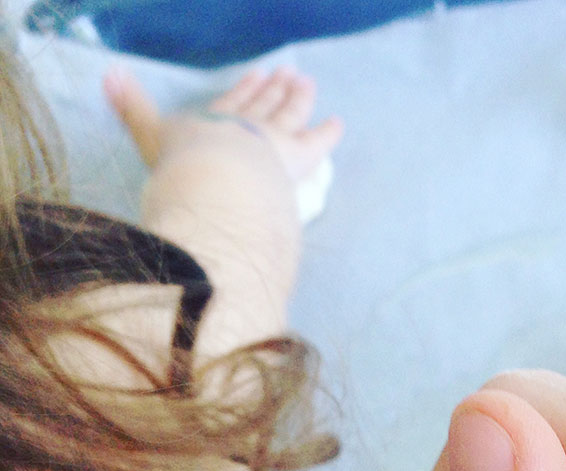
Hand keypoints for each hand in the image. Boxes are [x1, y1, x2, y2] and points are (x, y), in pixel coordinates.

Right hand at [103, 66, 342, 181]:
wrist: (215, 183)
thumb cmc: (180, 168)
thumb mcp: (149, 136)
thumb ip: (131, 108)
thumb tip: (107, 73)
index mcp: (212, 123)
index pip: (231, 104)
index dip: (243, 91)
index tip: (255, 75)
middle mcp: (245, 126)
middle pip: (263, 104)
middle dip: (274, 90)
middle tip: (285, 73)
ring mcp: (274, 138)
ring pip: (289, 113)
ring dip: (297, 98)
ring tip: (306, 82)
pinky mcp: (298, 156)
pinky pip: (318, 141)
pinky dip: (329, 131)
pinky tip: (339, 122)